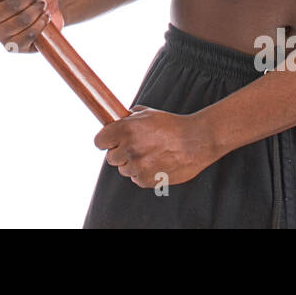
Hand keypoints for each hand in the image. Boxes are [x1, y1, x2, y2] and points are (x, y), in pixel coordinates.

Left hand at [93, 107, 217, 187]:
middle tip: (135, 147)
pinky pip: (136, 179)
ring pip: (124, 169)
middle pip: (111, 157)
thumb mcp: (148, 113)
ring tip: (150, 154)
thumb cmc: (172, 125)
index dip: (105, 141)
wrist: (196, 141)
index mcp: (125, 130)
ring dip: (132, 164)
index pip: (99, 141)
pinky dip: (143, 174)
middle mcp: (128, 149)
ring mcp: (137, 166)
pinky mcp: (146, 180)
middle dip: (120, 152)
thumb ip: (129, 119)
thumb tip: (117, 119)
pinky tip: (156, 163)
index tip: (110, 141)